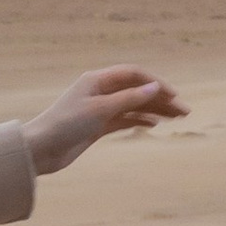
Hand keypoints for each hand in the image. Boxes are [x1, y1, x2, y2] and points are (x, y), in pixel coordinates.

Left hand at [23, 64, 184, 177]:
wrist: (41, 150)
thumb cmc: (66, 125)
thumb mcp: (100, 110)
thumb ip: (129, 99)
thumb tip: (156, 87)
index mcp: (98, 80)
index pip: (133, 75)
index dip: (155, 83)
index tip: (174, 96)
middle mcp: (100, 91)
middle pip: (136, 90)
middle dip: (161, 99)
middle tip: (184, 112)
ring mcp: (99, 109)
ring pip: (133, 106)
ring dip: (154, 110)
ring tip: (176, 118)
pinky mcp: (97, 126)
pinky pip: (124, 119)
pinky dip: (139, 120)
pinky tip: (154, 124)